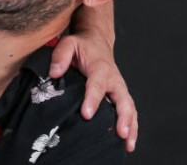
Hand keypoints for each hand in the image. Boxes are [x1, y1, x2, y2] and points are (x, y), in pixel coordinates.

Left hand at [49, 28, 137, 152]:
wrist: (96, 42)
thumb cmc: (81, 45)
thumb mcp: (68, 43)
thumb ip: (60, 56)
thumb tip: (54, 73)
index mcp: (100, 68)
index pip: (96, 85)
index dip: (93, 100)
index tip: (87, 114)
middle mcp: (114, 79)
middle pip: (123, 100)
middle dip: (123, 117)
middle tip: (121, 133)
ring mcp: (119, 88)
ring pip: (130, 108)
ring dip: (131, 126)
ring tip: (128, 144)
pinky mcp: (120, 94)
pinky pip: (129, 111)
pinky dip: (132, 126)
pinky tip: (128, 141)